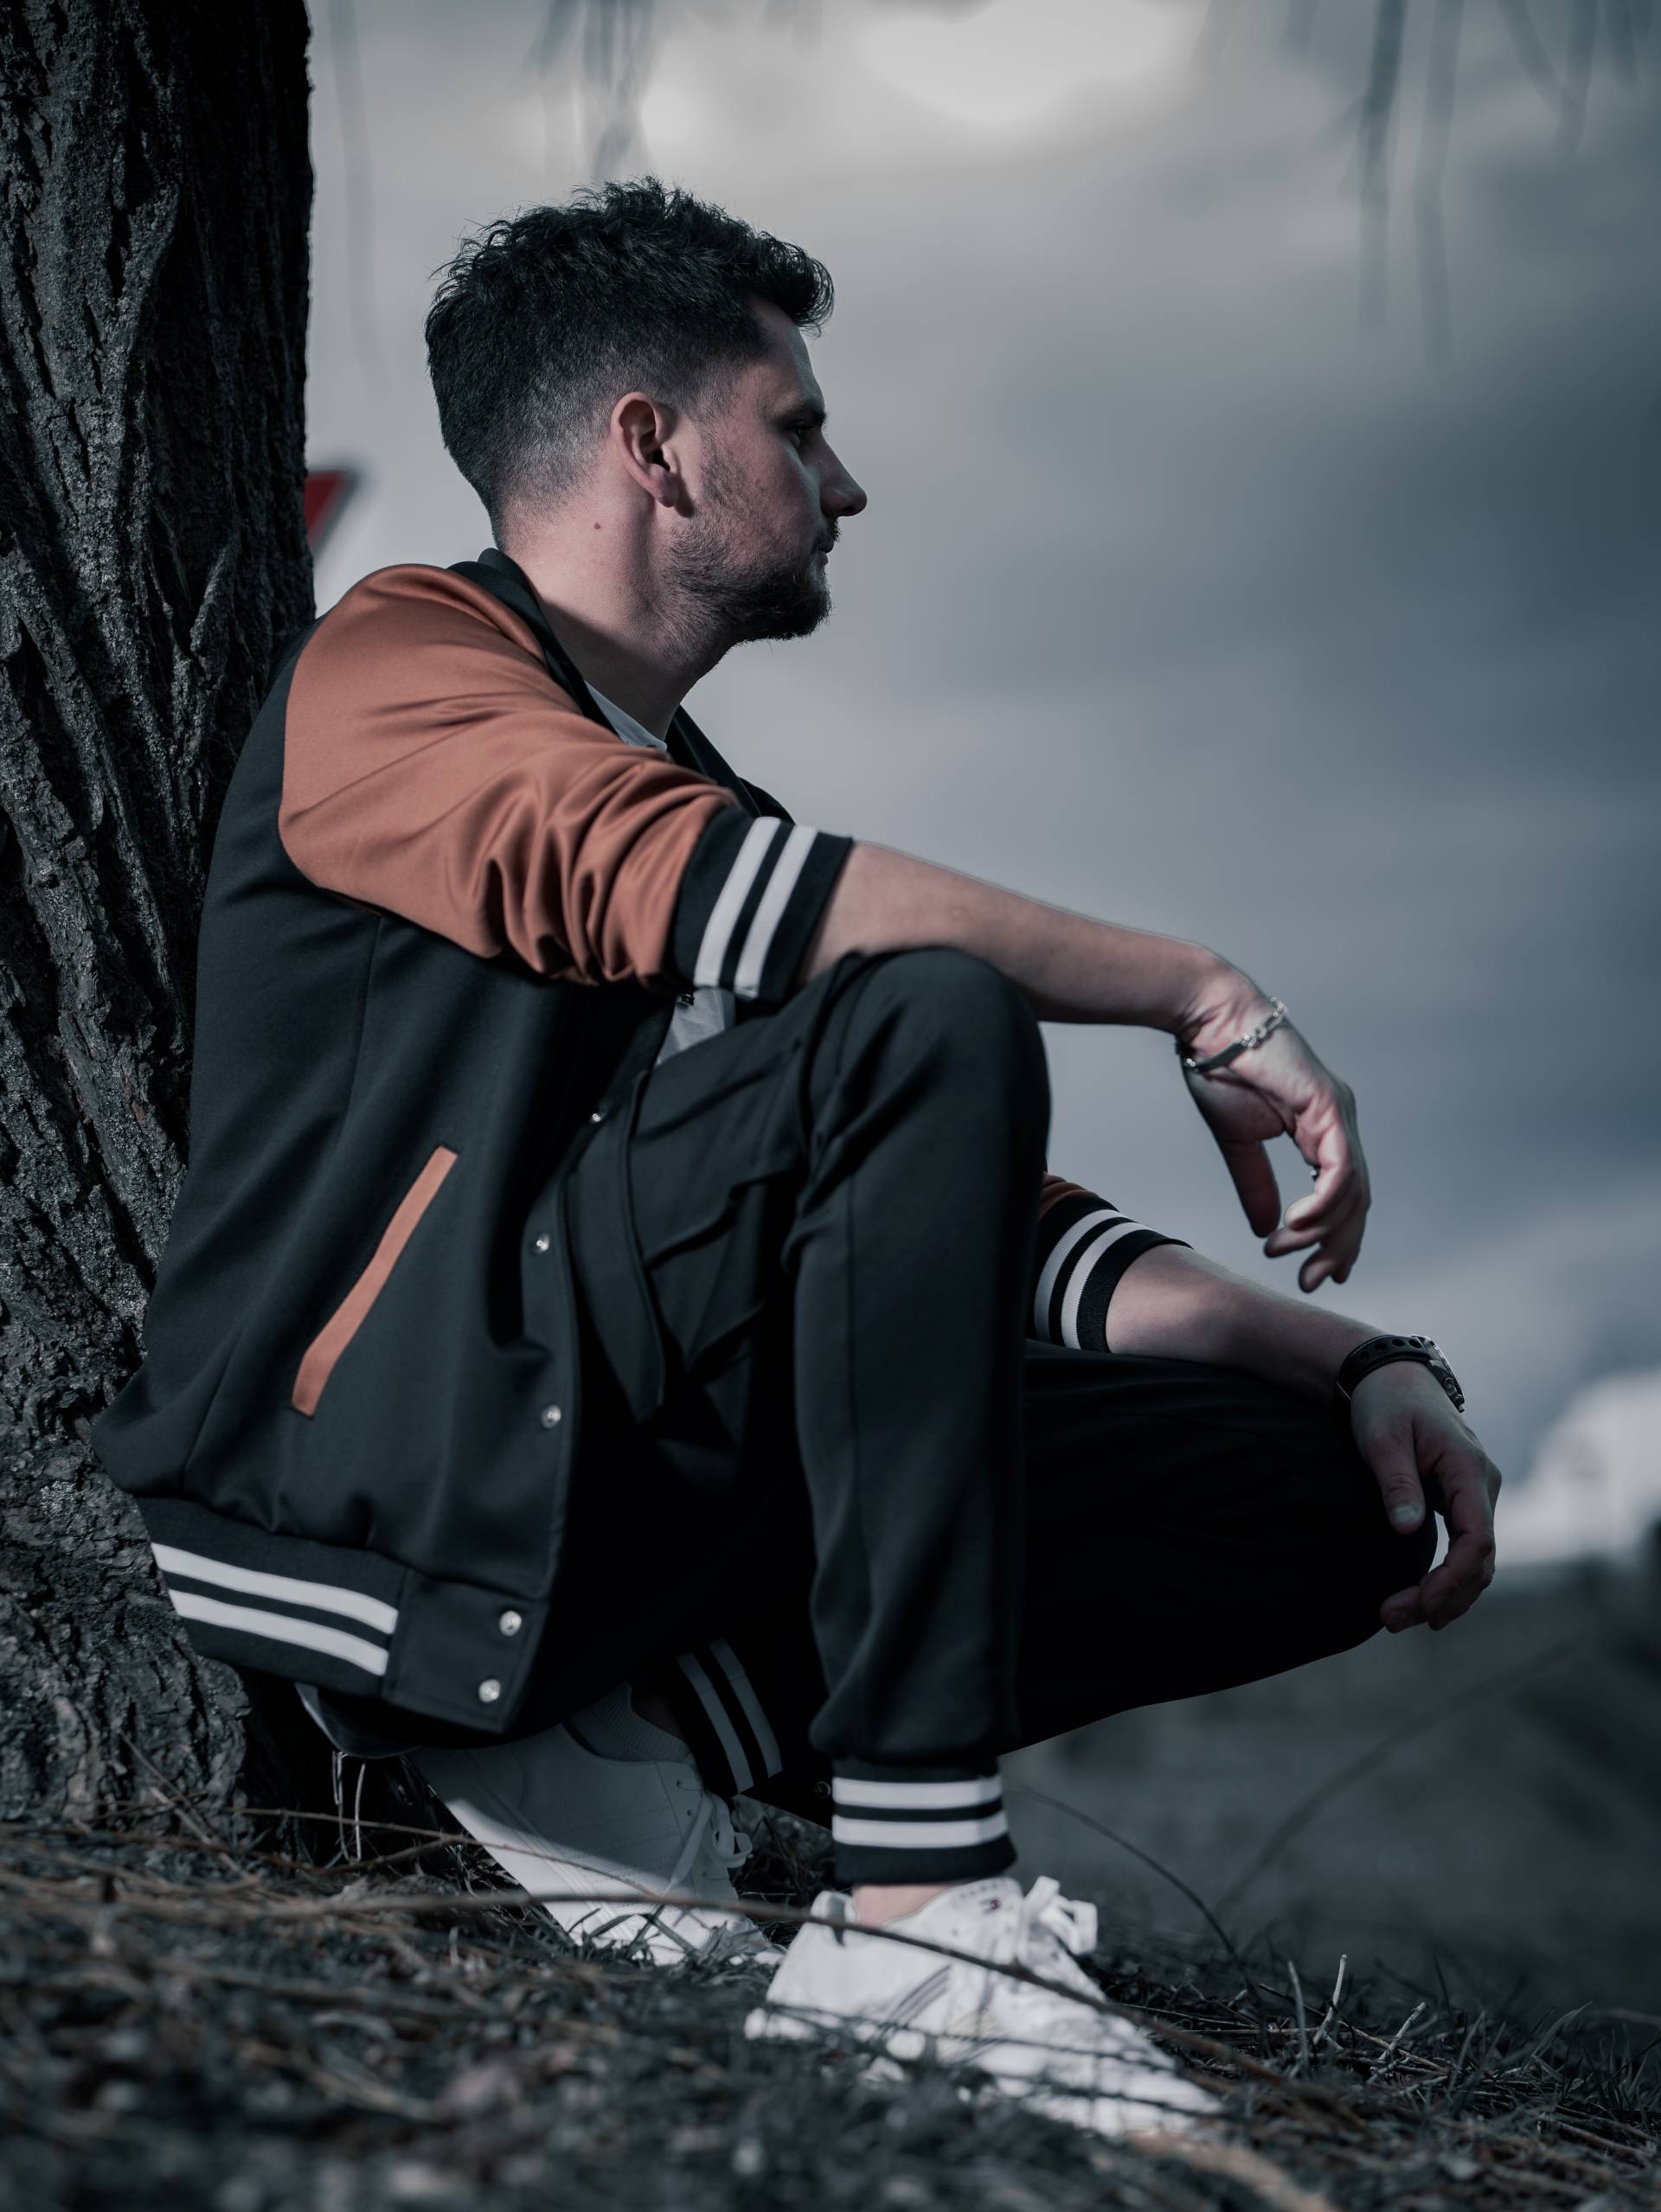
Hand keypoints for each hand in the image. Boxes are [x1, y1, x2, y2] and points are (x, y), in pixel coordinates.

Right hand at [1176, 972, 1369, 1291]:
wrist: (1211, 1024)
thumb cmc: (1221, 1068)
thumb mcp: (1239, 1143)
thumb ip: (1255, 1185)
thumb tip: (1264, 1225)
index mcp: (1321, 1129)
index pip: (1343, 1196)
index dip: (1335, 1239)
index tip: (1314, 1272)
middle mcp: (1339, 1124)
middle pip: (1358, 1202)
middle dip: (1337, 1248)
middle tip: (1311, 1279)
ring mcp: (1340, 1115)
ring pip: (1353, 1193)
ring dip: (1321, 1232)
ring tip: (1286, 1250)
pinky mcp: (1330, 1108)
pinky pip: (1340, 1170)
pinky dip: (1323, 1204)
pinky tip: (1296, 1224)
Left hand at [1347, 1362, 1501, 1631]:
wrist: (1392, 1377)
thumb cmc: (1387, 1404)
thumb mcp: (1384, 1439)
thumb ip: (1397, 1484)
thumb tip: (1406, 1529)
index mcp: (1470, 1470)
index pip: (1478, 1539)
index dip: (1454, 1578)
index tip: (1422, 1603)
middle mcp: (1482, 1487)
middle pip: (1479, 1560)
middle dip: (1442, 1597)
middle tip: (1392, 1620)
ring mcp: (1474, 1496)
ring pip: (1475, 1560)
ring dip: (1444, 1595)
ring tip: (1396, 1619)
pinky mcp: (1460, 1502)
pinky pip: (1464, 1549)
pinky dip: (1446, 1578)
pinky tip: (1421, 1600)